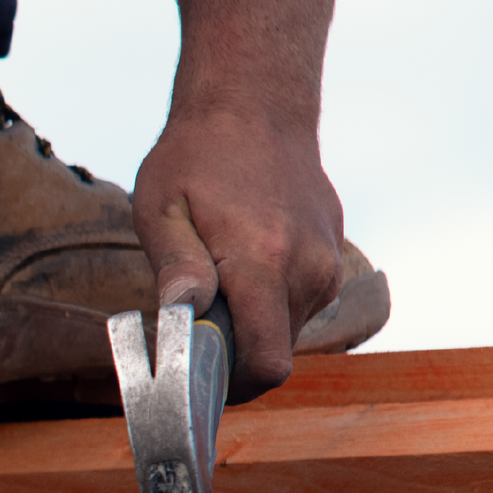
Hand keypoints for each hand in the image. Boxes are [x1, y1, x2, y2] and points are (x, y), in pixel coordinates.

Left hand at [132, 110, 344, 399]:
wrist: (255, 106)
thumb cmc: (195, 156)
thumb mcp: (160, 208)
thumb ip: (175, 268)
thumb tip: (182, 318)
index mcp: (263, 262)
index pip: (267, 364)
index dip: (231, 386)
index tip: (195, 375)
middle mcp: (307, 270)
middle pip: (274, 354)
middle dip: (232, 353)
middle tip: (189, 323)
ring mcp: (327, 265)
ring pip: (286, 332)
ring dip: (249, 325)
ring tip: (214, 281)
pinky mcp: (331, 260)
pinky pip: (297, 306)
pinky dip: (266, 303)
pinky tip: (239, 265)